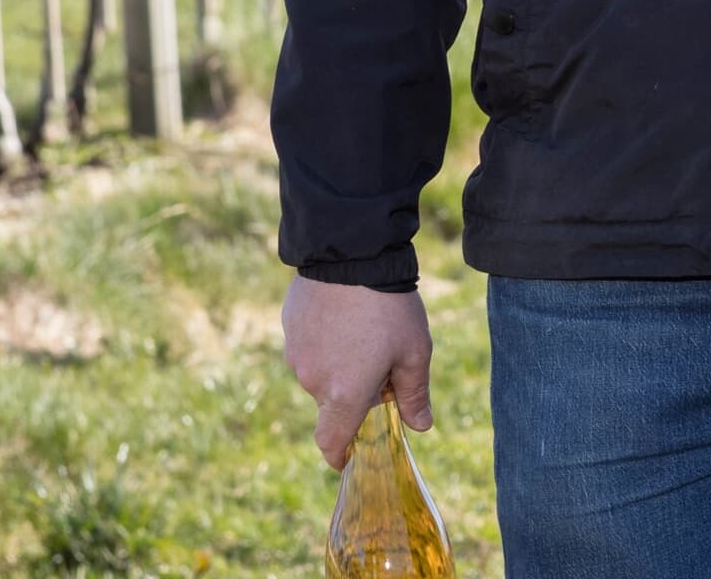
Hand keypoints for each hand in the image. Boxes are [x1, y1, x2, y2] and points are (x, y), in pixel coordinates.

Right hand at [281, 275, 433, 466]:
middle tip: (382, 362)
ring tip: (365, 330)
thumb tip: (420, 426)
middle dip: (354, 391)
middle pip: (333, 401)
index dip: (338, 454)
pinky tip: (345, 314)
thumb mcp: (413, 352)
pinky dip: (325, 340)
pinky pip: (308, 344)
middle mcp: (313, 380)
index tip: (346, 457)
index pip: (331, 441)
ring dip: (339, 364)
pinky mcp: (290, 326)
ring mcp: (296, 352)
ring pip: (320, 371)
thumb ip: (415, 394)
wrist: (352, 254)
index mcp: (344, 395)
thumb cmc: (389, 308)